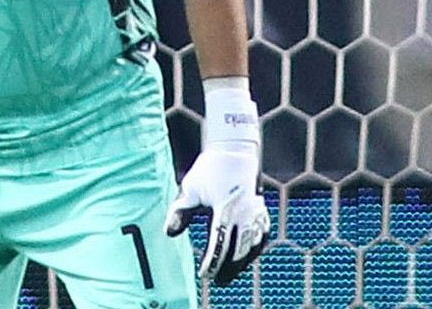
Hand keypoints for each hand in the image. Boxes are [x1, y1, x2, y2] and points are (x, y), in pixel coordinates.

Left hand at [166, 80, 268, 285]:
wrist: (234, 150)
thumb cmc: (210, 168)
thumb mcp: (190, 188)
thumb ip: (180, 212)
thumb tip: (169, 233)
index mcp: (225, 208)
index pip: (219, 243)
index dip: (212, 262)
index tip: (204, 273)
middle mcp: (244, 213)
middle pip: (238, 250)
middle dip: (228, 268)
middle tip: (217, 281)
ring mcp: (256, 212)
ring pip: (252, 246)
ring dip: (242, 263)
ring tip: (230, 274)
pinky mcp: (261, 210)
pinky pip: (261, 237)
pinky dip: (254, 250)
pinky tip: (246, 257)